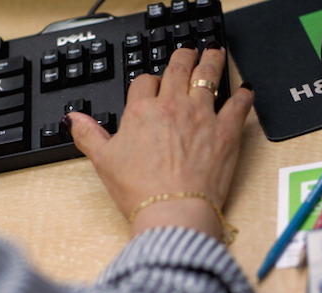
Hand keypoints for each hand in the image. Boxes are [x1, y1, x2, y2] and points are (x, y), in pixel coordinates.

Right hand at [67, 44, 253, 238]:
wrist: (173, 210)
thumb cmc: (141, 191)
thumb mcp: (104, 162)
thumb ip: (89, 135)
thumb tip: (75, 119)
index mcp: (143, 112)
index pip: (145, 82)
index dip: (150, 81)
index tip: (154, 85)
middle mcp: (173, 107)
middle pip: (178, 70)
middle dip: (183, 58)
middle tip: (188, 53)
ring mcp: (202, 117)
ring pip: (208, 77)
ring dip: (211, 62)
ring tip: (214, 54)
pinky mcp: (226, 132)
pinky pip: (238, 105)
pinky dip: (243, 96)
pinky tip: (246, 91)